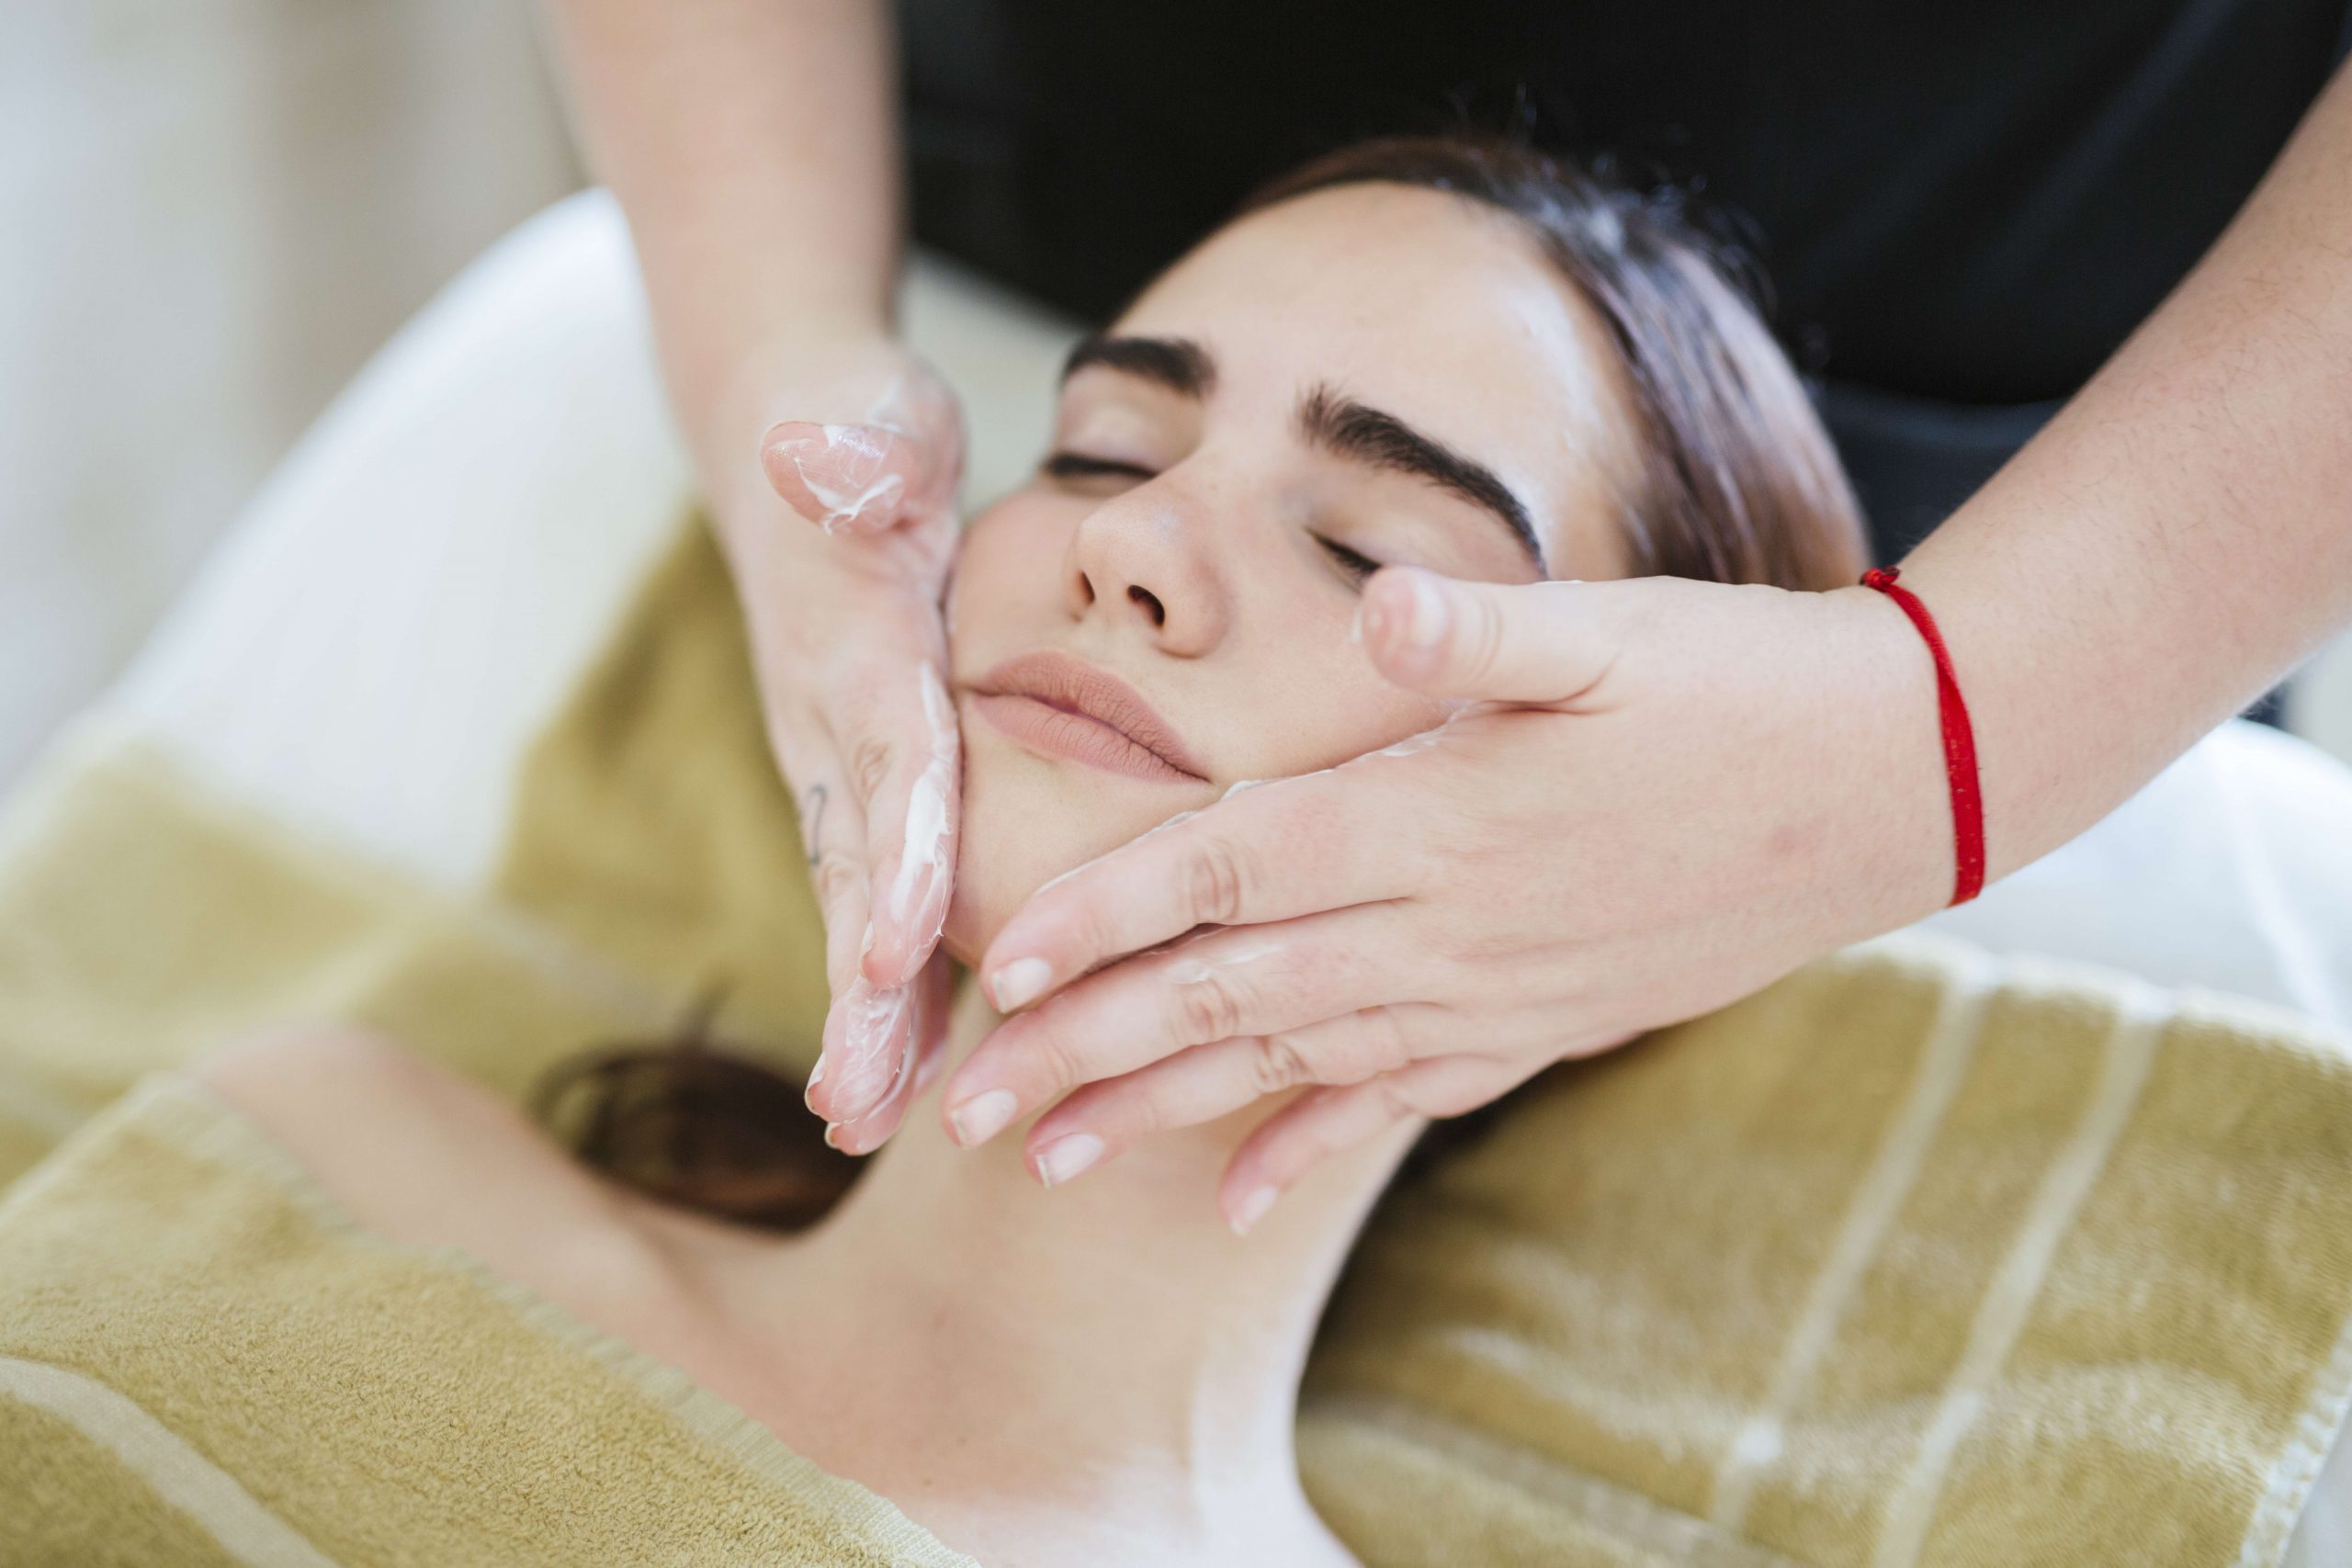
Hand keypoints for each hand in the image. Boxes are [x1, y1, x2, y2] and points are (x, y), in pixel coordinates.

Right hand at [706, 336, 964, 1151]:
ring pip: (852, 900)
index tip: (896, 946)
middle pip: (850, 866)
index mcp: (852, 644)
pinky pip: (877, 888)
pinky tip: (910, 1068)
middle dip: (856, 989)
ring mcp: (833, 757)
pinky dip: (889, 979)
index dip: (893, 850)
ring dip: (862, 1014)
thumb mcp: (861, 418)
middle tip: (856, 1112)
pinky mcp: (858, 774)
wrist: (791, 436)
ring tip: (864, 1126)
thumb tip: (817, 454)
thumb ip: (846, 450)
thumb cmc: (850, 431)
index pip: (883, 757)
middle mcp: (828, 720)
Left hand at [940, 566, 1952, 1227]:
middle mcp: (1446, 924)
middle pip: (1227, 993)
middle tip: (965, 1107)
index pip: (1230, 869)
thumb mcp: (1614, 629)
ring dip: (1162, 1114)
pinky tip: (1240, 1197)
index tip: (998, 966)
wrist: (1893, 788)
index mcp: (1436, 815)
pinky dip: (1313, 1145)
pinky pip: (1401, 1099)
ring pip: (1291, 1064)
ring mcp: (1493, 988)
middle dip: (1086, 1050)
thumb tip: (1380, 598)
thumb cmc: (1741, 684)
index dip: (1107, 914)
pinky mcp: (1540, 1019)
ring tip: (1048, 1160)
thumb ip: (1481, 628)